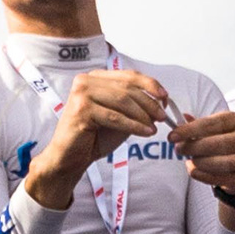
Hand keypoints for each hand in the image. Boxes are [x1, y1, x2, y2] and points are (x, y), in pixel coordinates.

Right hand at [25, 70, 172, 204]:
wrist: (70, 158)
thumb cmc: (94, 137)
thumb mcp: (119, 116)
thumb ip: (134, 105)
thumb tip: (160, 100)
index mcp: (95, 78)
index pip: (128, 75)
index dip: (150, 84)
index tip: (165, 96)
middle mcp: (86, 81)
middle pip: (127, 88)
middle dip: (149, 103)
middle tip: (162, 116)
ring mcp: (81, 94)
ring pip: (123, 101)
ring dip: (143, 115)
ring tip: (154, 127)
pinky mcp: (81, 110)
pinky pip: (115, 117)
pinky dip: (134, 125)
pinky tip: (146, 132)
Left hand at [166, 110, 234, 192]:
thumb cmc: (225, 145)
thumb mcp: (214, 130)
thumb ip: (197, 125)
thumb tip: (181, 118)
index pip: (208, 124)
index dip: (187, 130)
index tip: (172, 136)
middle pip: (211, 143)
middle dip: (190, 147)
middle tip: (178, 150)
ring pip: (213, 162)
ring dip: (196, 162)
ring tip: (189, 161)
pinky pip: (215, 178)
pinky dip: (200, 175)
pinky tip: (195, 170)